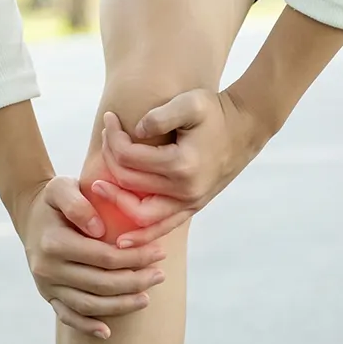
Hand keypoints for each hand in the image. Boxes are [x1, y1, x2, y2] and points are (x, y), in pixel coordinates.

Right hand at [10, 175, 170, 339]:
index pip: (104, 257)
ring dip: (121, 305)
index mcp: (53, 242)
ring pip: (88, 305)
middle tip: (160, 275)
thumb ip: (78, 203)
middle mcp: (47, 268)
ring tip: (147, 298)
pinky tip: (108, 332)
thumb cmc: (54, 199)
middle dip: (135, 281)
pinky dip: (87, 327)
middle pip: (100, 283)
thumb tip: (99, 230)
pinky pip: (67, 316)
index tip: (159, 252)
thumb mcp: (62, 187)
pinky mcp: (47, 295)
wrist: (30, 215)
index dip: (134, 257)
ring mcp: (46, 285)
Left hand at [90, 90, 270, 246]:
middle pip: (129, 183)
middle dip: (110, 159)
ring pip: (142, 215)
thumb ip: (160, 115)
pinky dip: (142, 235)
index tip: (109, 119)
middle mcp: (185, 189)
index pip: (129, 157)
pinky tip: (123, 241)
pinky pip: (163, 227)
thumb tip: (134, 130)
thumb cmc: (215, 112)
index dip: (113, 138)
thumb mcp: (190, 103)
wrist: (244, 128)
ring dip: (117, 203)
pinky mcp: (193, 206)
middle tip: (105, 139)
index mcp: (181, 164)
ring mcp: (190, 202)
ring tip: (98, 190)